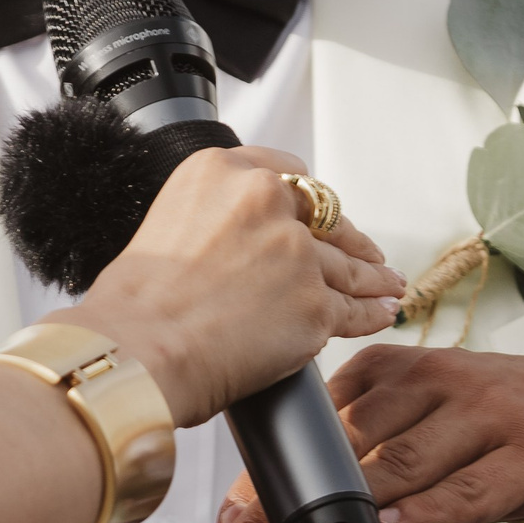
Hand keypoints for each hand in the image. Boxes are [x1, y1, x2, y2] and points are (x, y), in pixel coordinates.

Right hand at [79, 146, 404, 425]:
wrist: (138, 351)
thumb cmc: (135, 309)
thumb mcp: (165, 228)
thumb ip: (211, 223)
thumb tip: (237, 250)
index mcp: (219, 171)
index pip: (285, 173)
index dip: (308, 200)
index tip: (320, 214)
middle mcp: (263, 200)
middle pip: (325, 218)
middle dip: (348, 238)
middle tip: (366, 253)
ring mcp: (294, 252)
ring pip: (347, 264)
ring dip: (372, 277)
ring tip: (387, 285)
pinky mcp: (314, 304)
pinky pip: (353, 309)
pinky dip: (371, 313)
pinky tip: (382, 312)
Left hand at [219, 344, 523, 522]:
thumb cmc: (515, 421)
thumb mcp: (437, 414)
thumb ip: (373, 444)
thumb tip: (291, 502)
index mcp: (405, 369)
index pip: (323, 414)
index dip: (273, 468)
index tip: (232, 515)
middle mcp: (441, 383)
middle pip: (351, 440)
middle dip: (292, 496)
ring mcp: (488, 419)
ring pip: (403, 463)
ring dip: (344, 511)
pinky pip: (467, 489)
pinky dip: (424, 511)